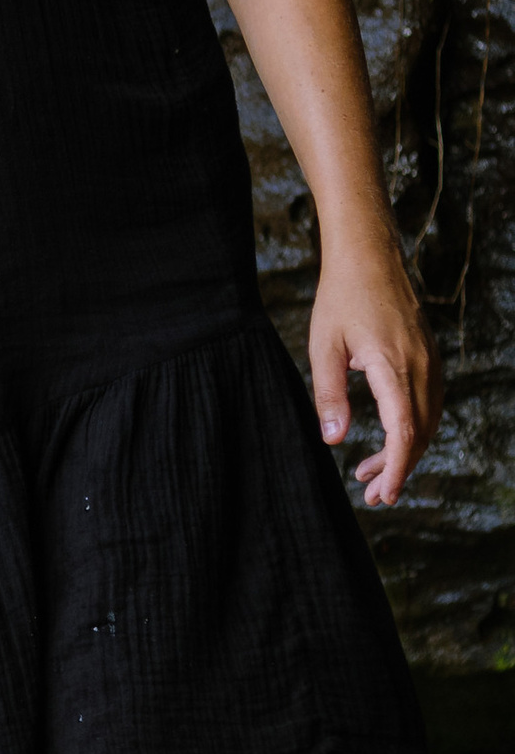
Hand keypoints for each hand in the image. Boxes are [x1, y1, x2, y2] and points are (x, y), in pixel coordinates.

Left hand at [310, 240, 438, 505]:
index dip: (396, 468)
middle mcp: (420, 367)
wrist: (369, 256)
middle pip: (419, 434)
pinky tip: (388, 439)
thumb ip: (329, 395)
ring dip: (404, 452)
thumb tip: (334, 441)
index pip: (404, 432)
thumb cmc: (340, 298)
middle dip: (398, 470)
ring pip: (427, 421)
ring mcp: (430, 361)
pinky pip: (428, 403)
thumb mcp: (323, 347)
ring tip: (369, 474)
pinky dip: (412, 428)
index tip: (384, 495)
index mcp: (393, 367)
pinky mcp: (429, 357)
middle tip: (372, 496)